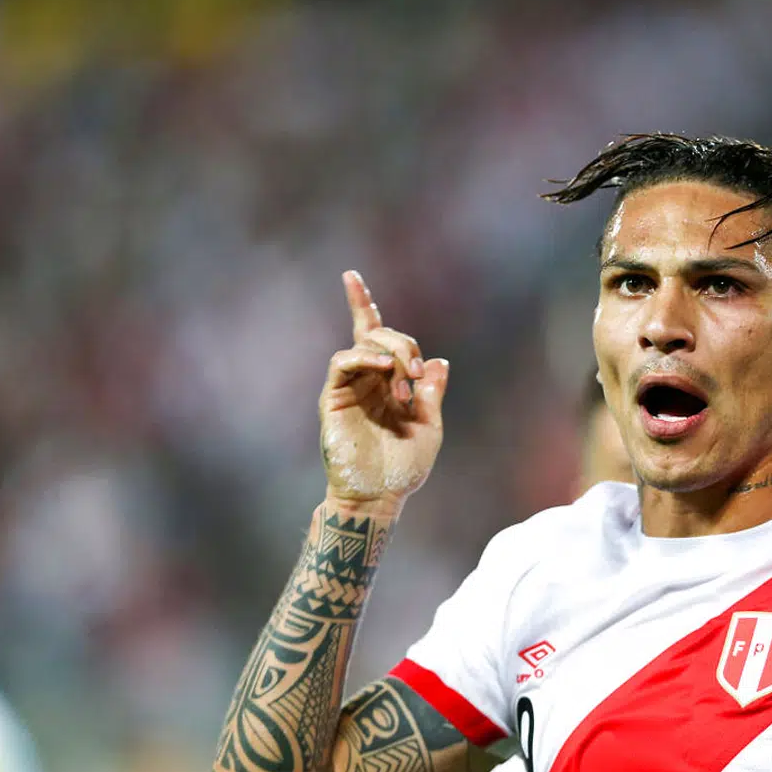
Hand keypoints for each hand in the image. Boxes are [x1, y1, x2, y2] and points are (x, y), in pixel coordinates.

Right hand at [319, 271, 448, 508]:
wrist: (380, 496)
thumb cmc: (404, 468)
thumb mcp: (430, 425)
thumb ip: (432, 392)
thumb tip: (438, 360)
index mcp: (388, 382)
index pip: (376, 335)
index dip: (362, 304)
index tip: (349, 275)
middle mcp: (366, 379)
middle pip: (379, 334)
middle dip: (405, 346)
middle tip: (418, 378)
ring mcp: (348, 387)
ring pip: (363, 343)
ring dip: (391, 353)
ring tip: (405, 384)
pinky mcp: (332, 398)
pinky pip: (342, 362)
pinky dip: (363, 357)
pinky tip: (383, 368)